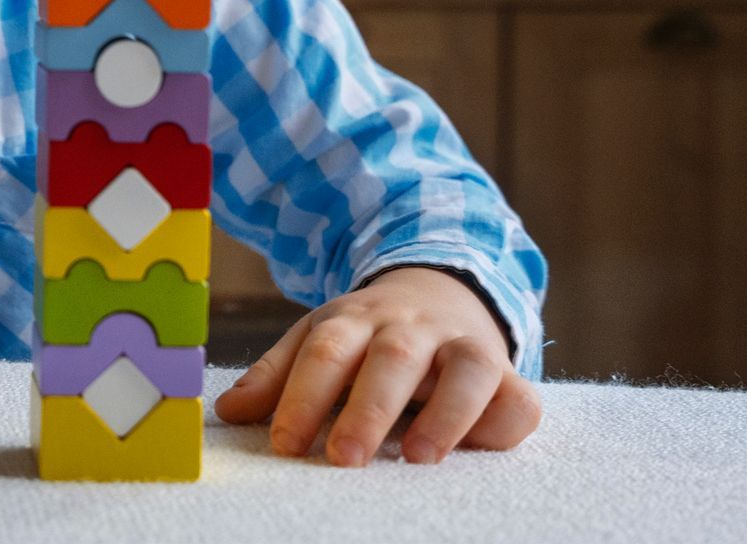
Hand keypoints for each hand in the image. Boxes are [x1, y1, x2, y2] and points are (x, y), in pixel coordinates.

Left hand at [213, 266, 542, 466]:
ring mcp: (463, 345)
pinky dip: (502, 421)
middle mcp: (411, 328)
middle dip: (367, 408)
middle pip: (392, 358)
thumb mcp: (320, 339)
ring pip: (466, 370)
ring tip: (416, 458)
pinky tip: (479, 449)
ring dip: (444, 414)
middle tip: (342, 457)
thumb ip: (278, 376)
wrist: (439, 288)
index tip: (283, 442)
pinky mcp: (507, 372)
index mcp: (354, 319)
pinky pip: (518, 396)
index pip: (325, 350)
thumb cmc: (368, 334)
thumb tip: (228, 412)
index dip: (301, 395)